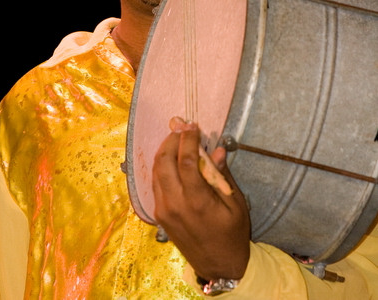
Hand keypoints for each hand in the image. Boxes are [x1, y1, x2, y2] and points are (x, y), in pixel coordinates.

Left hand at [152, 117, 250, 280]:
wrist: (219, 265)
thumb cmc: (232, 234)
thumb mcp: (235, 204)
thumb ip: (222, 175)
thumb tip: (216, 149)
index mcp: (197, 201)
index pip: (185, 160)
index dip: (187, 139)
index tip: (192, 126)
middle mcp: (175, 204)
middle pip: (164, 161)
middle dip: (171, 140)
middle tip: (182, 128)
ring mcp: (164, 210)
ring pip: (156, 171)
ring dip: (164, 151)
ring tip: (177, 139)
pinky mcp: (159, 214)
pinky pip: (156, 183)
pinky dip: (162, 167)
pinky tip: (172, 159)